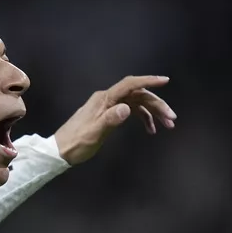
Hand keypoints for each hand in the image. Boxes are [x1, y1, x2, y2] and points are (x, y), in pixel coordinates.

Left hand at [54, 75, 175, 164]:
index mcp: (104, 100)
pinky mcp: (108, 115)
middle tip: (171, 119)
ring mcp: (108, 106)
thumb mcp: (94, 133)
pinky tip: (150, 129)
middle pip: (137, 95)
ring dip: (152, 112)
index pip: (129, 85)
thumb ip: (110, 120)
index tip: (165, 81)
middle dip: (156, 104)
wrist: (60, 151)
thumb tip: (127, 109)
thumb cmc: (76, 143)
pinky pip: (130, 111)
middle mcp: (107, 99)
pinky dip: (142, 118)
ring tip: (166, 126)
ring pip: (136, 103)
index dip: (148, 81)